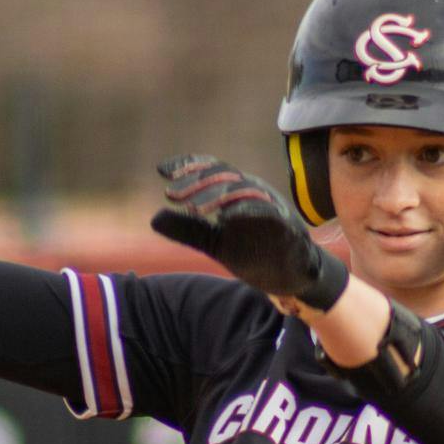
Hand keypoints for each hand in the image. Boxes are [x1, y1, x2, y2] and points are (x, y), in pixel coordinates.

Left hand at [151, 154, 349, 310]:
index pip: (211, 170)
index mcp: (236, 192)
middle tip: (171, 193)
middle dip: (196, 182)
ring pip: (243, 188)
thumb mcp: (214, 242)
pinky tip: (227, 217)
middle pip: (223, 175)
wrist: (289, 277)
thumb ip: (188, 230)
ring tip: (193, 208)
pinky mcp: (286, 224)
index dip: (188, 166)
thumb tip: (154, 218)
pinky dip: (247, 209)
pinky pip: (268, 210)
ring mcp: (271, 206)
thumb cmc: (255, 253)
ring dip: (217, 195)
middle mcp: (254, 192)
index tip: (162, 171)